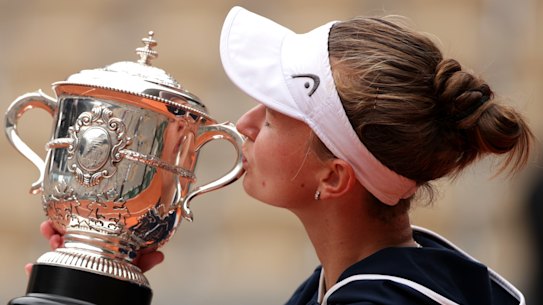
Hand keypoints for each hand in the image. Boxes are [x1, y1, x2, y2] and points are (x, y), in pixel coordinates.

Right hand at [25, 220, 164, 274]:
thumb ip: (143, 262)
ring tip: (48, 235)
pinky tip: (31, 266)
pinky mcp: (63, 276)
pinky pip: (46, 272)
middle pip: (70, 236)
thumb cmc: (121, 276)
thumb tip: (159, 255)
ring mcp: (74, 264)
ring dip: (50, 241)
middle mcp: (86, 252)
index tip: (74, 211)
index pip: (92, 229)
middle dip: (61, 228)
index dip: (83, 220)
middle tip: (54, 224)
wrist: (110, 296)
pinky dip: (37, 269)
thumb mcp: (132, 268)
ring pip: (57, 249)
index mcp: (102, 247)